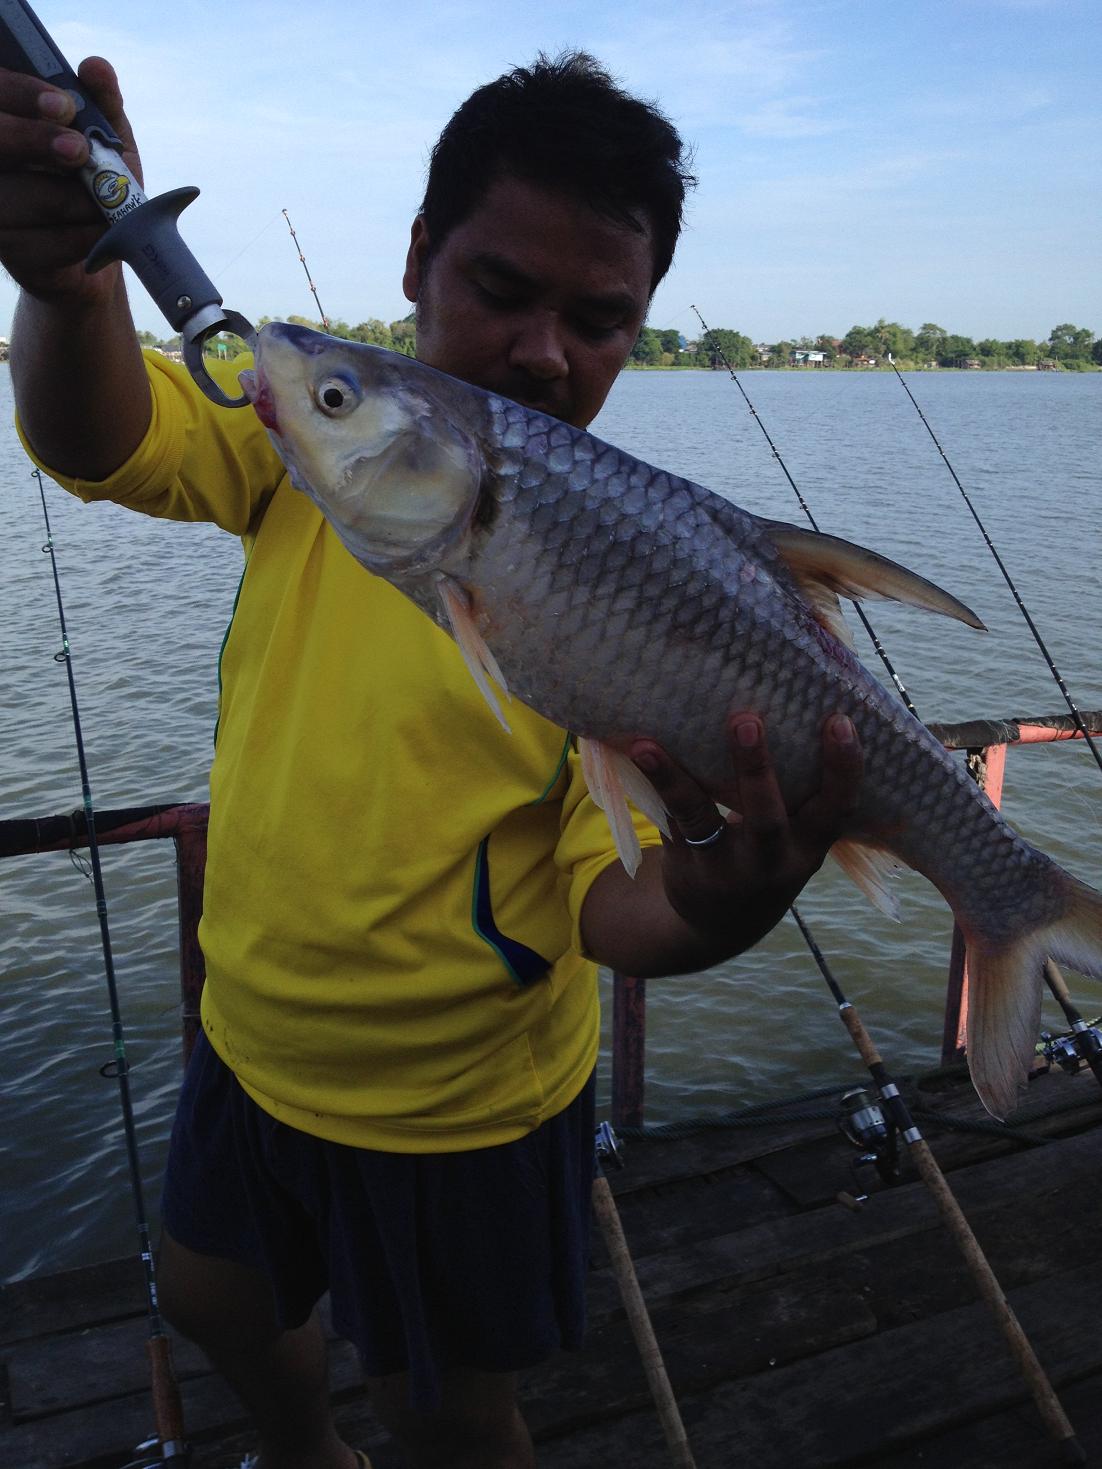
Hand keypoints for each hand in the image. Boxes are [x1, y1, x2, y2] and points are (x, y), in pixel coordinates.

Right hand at [0, 56, 141, 304]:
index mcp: (7, 119)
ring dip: (66, 199)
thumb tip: (97, 68)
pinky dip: (76, 237)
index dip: (22, 93)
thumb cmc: (94, 182)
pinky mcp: (7, 250)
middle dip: (35, 141)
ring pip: (13, 196)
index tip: (64, 105)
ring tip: (104, 204)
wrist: (97, 247)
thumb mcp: (104, 139)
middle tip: (78, 150)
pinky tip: (99, 232)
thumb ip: (99, 104)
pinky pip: (35, 243)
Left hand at [627, 711, 862, 964]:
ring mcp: (727, 867)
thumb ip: (798, 790)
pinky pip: (671, 822)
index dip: (844, 767)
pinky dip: (657, 786)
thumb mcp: (796, 837)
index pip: (837, 808)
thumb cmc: (769, 854)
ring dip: (677, 780)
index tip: (840, 721)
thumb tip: (794, 698)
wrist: (722, 925)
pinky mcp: (689, 864)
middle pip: (767, 817)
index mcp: (810, 846)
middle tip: (746, 720)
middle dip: (756, 768)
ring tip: (649, 745)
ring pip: (702, 820)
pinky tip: (641, 751)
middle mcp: (772, 861)